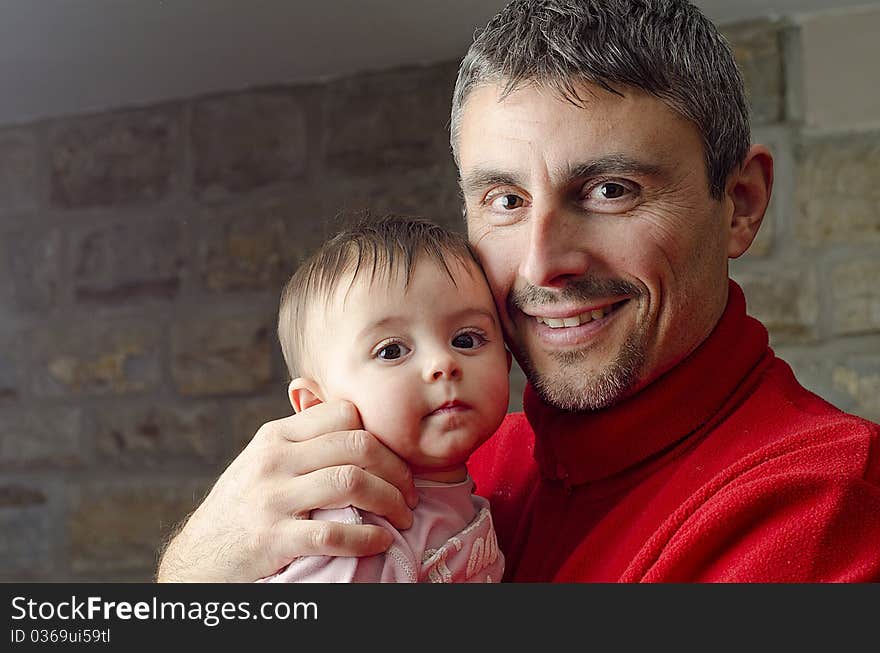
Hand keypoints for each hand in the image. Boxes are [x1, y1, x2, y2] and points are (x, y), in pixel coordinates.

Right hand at [155, 400, 417, 582]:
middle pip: (357, 444)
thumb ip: (301, 439)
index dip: (380, 435)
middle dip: (397, 470)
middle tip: (411, 494)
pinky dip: (367, 537)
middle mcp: (274, 459)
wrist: (197, 557)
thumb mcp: (262, 460)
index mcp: (276, 435)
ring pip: (351, 482)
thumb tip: (344, 411)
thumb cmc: (241, 507)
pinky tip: (380, 541)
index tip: (395, 461)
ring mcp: (271, 498)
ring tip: (404, 517)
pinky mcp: (271, 539)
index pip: (344, 412)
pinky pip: (333, 533)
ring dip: (391, 501)